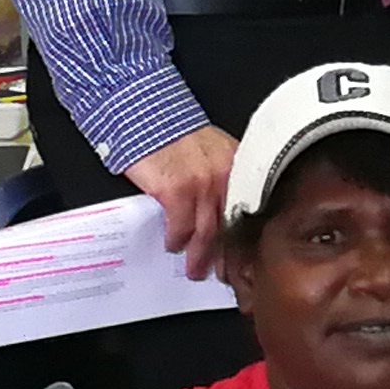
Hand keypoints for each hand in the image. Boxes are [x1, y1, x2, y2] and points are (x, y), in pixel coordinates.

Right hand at [127, 127, 235, 275]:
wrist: (145, 116)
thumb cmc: (173, 132)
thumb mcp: (210, 149)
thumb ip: (222, 173)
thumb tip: (222, 204)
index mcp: (235, 165)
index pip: (245, 208)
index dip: (242, 236)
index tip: (241, 255)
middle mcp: (224, 176)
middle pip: (228, 224)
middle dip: (224, 254)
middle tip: (221, 272)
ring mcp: (201, 184)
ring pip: (206, 231)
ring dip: (199, 254)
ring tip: (195, 268)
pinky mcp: (176, 190)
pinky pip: (180, 225)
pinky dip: (177, 239)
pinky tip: (174, 244)